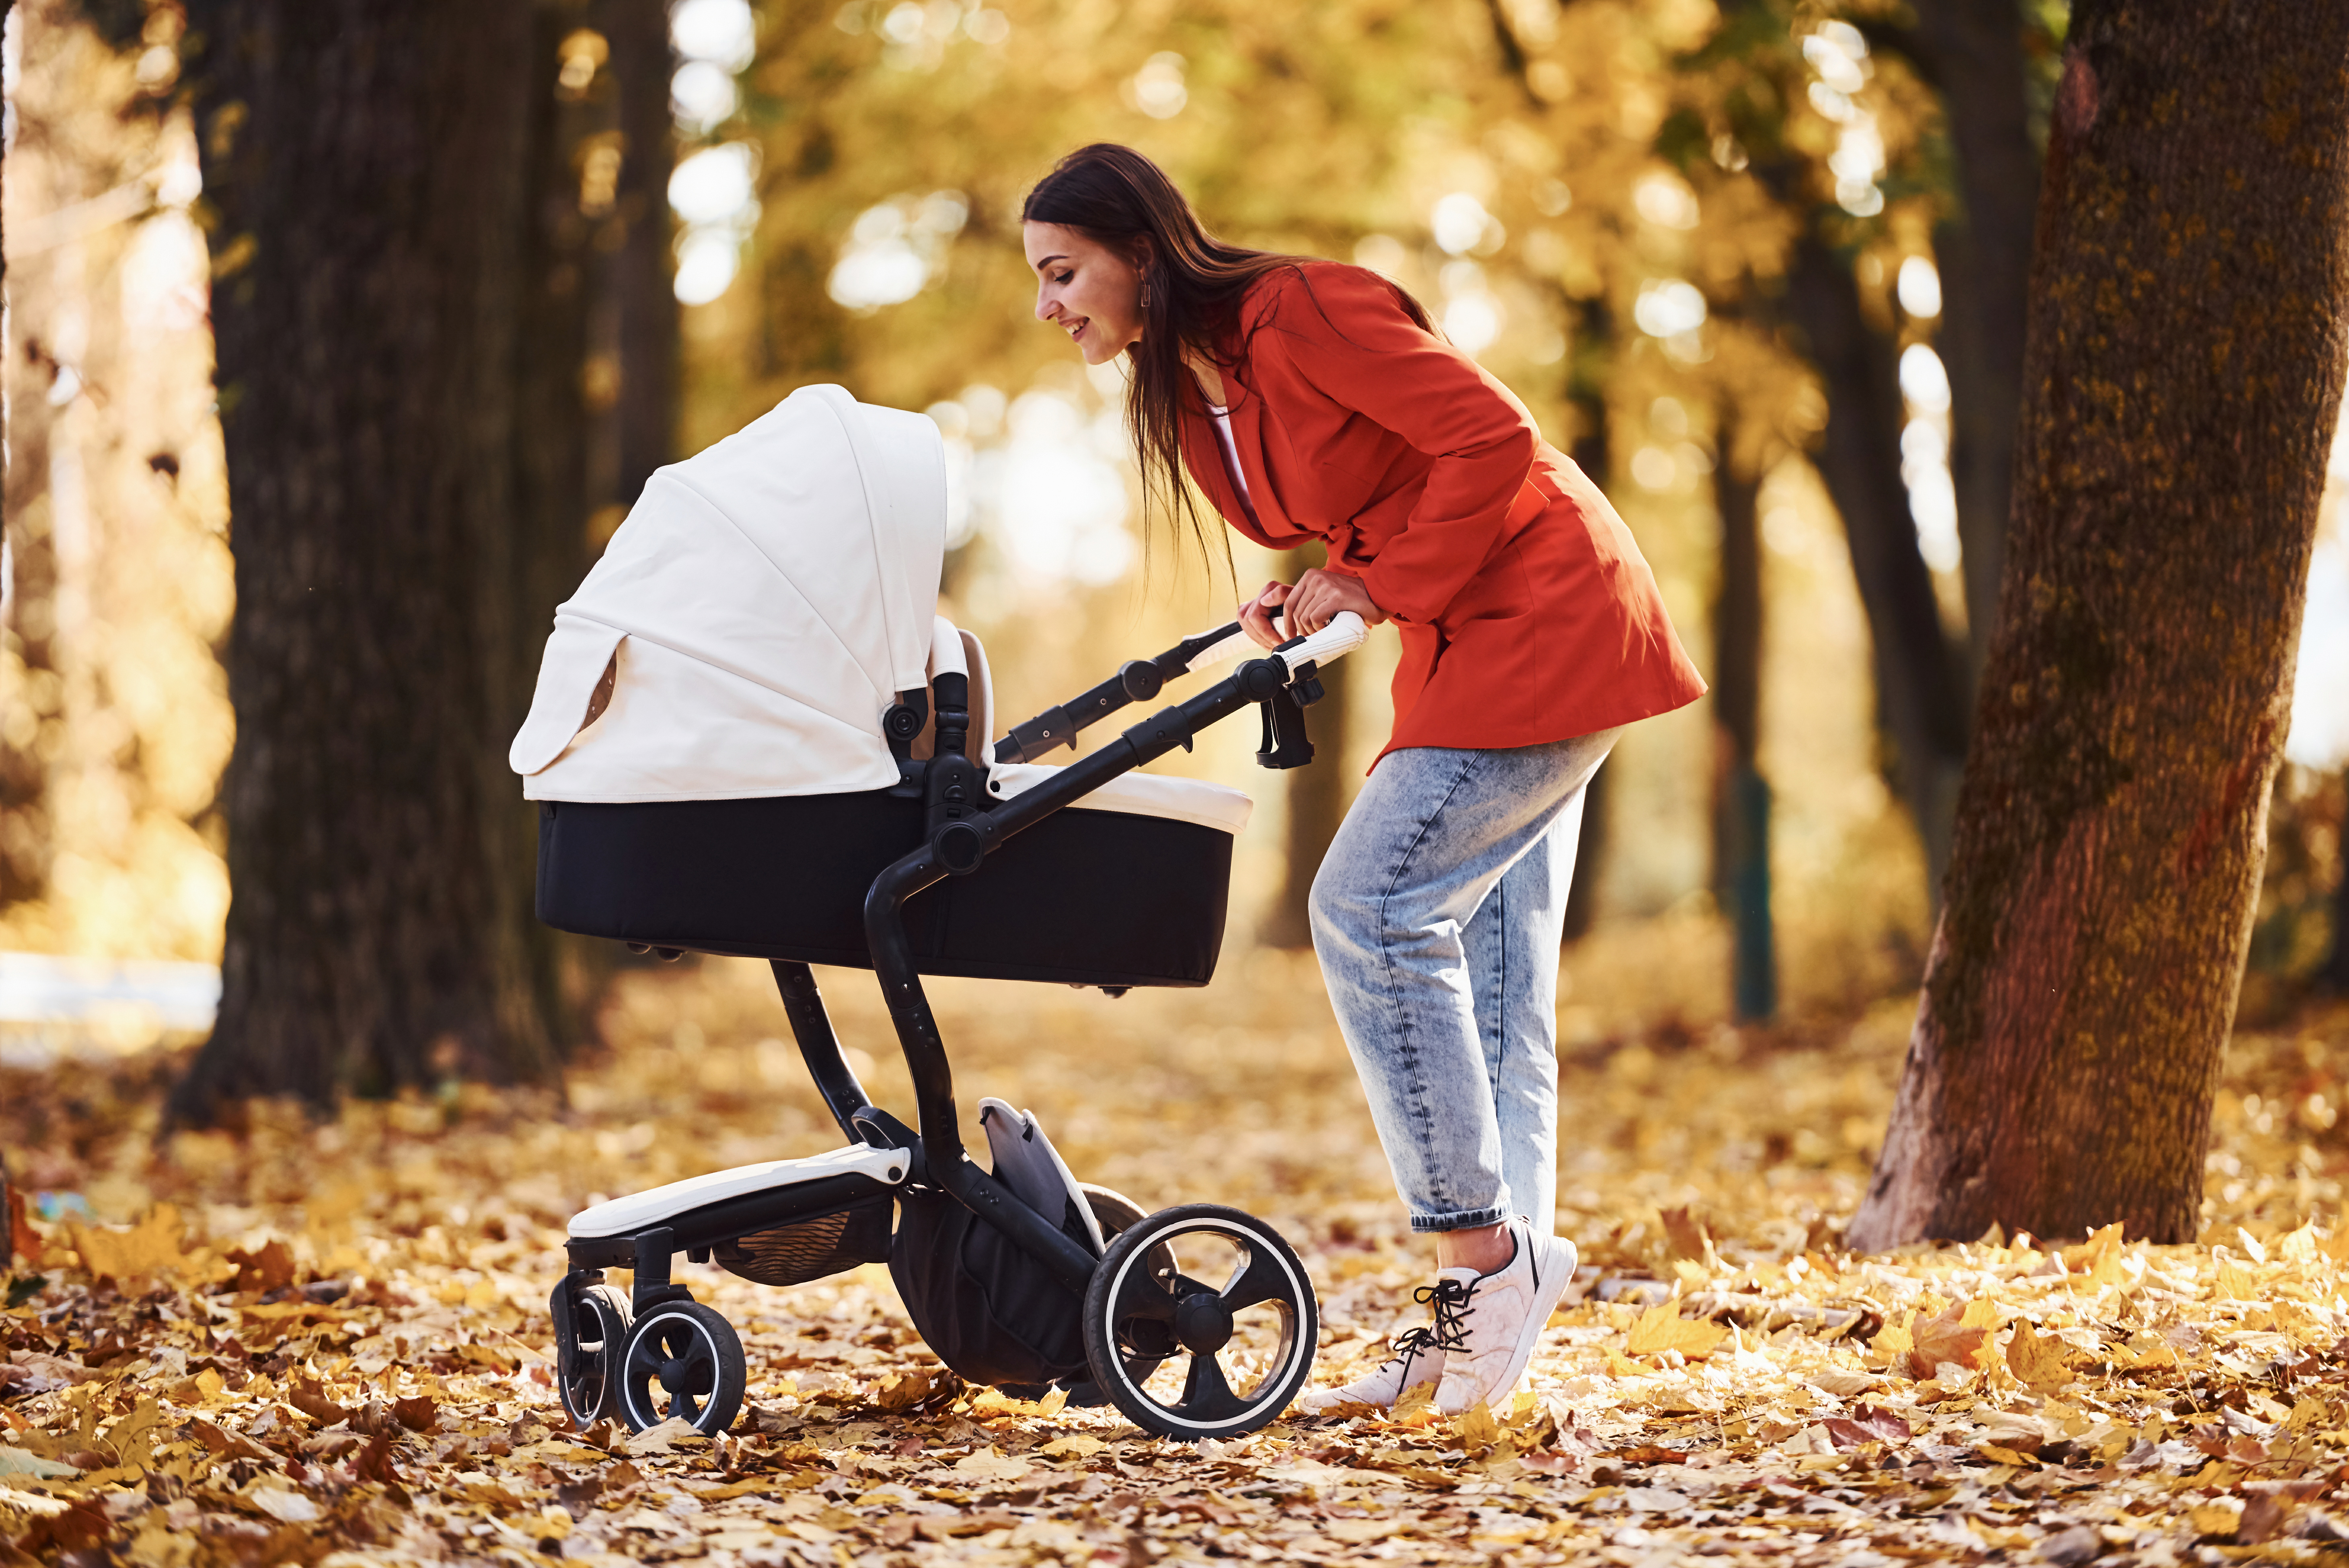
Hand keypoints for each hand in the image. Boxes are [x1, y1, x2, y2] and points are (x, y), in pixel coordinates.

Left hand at [1240, 568, 1385, 647]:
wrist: (1378, 596)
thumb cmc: (1352, 600)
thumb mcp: (1326, 594)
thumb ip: (1310, 601)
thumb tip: (1292, 623)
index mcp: (1310, 576)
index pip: (1289, 602)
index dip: (1287, 622)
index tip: (1290, 635)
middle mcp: (1315, 578)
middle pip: (1295, 612)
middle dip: (1301, 630)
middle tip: (1312, 638)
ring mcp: (1325, 586)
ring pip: (1304, 617)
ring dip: (1312, 631)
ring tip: (1324, 631)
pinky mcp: (1335, 597)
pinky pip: (1315, 618)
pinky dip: (1320, 628)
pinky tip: (1329, 628)